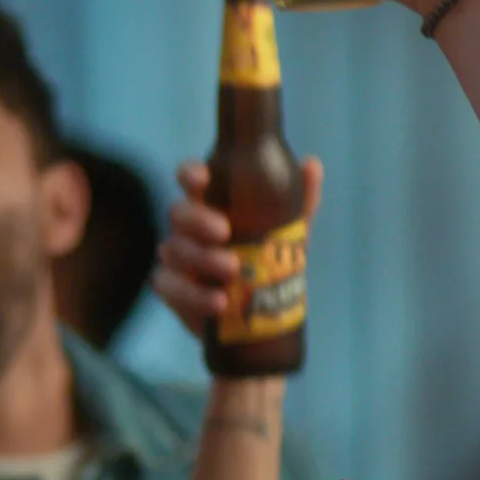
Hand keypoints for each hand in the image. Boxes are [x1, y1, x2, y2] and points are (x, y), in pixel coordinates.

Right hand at [152, 158, 322, 334]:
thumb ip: (300, 201)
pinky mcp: (172, 289)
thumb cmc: (268, 261)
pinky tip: (218, 302)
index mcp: (211, 205)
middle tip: (225, 232)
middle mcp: (188, 228)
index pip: (191, 180)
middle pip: (177, 212)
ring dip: (201, 259)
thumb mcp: (290, 232)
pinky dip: (192, 295)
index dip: (190, 174)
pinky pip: (168, 286)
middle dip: (197, 220)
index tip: (203, 178)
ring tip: (233, 270)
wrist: (258, 314)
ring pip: (174, 249)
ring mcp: (177, 259)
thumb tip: (310, 164)